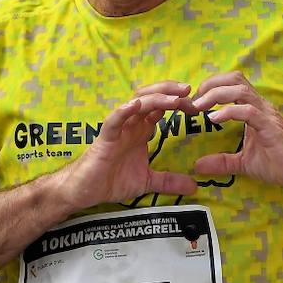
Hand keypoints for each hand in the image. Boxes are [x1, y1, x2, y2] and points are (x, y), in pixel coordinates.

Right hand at [53, 82, 197, 208]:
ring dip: (156, 98)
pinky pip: (113, 121)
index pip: (161, 108)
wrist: (85, 192)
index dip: (179, 103)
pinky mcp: (104, 139)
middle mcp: (130, 125)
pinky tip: (135, 105)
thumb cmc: (111, 181)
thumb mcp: (147, 181)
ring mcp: (117, 129)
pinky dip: (123, 111)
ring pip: (136, 103)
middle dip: (170, 91)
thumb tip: (194, 187)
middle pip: (150, 97)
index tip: (197, 106)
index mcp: (140, 131)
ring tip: (174, 98)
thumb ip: (169, 182)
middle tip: (190, 90)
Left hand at [188, 72, 282, 195]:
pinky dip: (229, 112)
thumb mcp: (244, 163)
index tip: (193, 101)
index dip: (210, 87)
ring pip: (240, 90)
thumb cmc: (280, 164)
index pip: (231, 84)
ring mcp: (267, 114)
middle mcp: (260, 106)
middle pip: (234, 79)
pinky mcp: (271, 127)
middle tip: (193, 100)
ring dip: (216, 94)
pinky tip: (215, 119)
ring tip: (199, 106)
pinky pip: (249, 111)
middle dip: (210, 84)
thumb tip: (197, 166)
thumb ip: (222, 161)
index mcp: (254, 109)